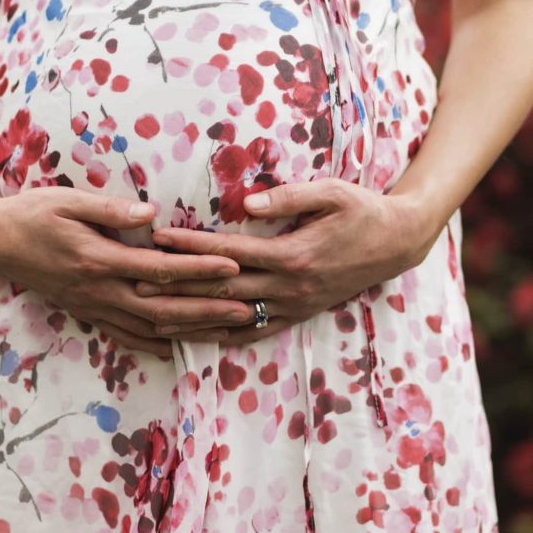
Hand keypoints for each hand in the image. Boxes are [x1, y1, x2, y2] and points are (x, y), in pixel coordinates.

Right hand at [0, 188, 254, 359]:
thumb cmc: (32, 212)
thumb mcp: (67, 200)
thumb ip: (110, 210)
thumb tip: (151, 214)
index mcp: (99, 259)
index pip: (160, 269)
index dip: (199, 269)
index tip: (233, 266)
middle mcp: (99, 290)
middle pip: (163, 309)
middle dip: (208, 310)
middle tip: (248, 309)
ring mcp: (93, 306)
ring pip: (150, 328)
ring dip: (191, 331)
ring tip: (227, 330)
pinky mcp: (87, 312)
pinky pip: (125, 336)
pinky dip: (155, 344)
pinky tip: (178, 347)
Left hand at [136, 179, 439, 343]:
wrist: (397, 243)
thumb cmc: (361, 210)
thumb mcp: (332, 193)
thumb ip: (289, 197)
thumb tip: (245, 205)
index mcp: (293, 255)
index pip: (229, 252)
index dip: (190, 246)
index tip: (157, 239)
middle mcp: (289, 287)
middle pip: (222, 289)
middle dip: (177, 287)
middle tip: (135, 283)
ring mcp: (293, 306)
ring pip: (233, 318)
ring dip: (191, 318)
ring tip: (152, 318)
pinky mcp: (298, 314)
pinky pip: (254, 332)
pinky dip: (223, 336)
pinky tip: (196, 339)